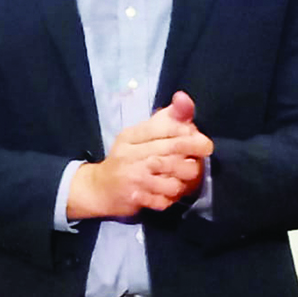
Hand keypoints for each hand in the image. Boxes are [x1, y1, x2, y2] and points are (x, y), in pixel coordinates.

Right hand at [68, 90, 212, 218]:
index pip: (168, 127)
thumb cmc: (126, 159)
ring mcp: (132, 177)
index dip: (190, 134)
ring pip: (173, 178)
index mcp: (133, 135)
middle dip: (193, 156)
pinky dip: (170, 199)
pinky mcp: (134, 197)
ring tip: (182, 180)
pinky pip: (164, 199)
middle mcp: (130, 154)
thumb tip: (183, 97)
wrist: (98, 188)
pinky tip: (167, 195)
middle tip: (199, 160)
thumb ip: (167, 119)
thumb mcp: (142, 135)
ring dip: (184, 181)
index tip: (198, 141)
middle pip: (174, 150)